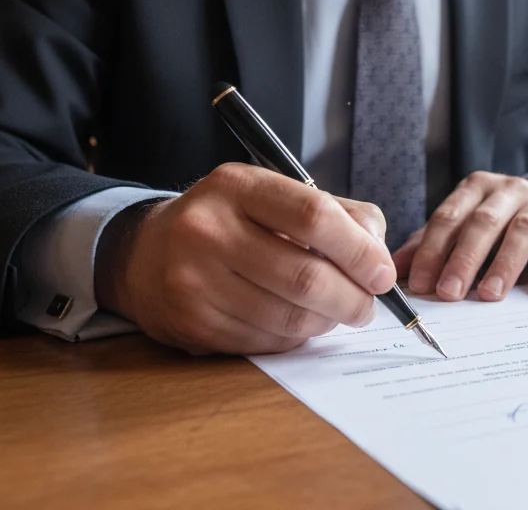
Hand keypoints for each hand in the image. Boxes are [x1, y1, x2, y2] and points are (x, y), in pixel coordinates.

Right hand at [94, 163, 395, 354]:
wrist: (145, 253)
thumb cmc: (230, 221)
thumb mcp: (274, 196)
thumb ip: (338, 214)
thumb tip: (378, 254)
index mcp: (236, 186)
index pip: (313, 216)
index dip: (359, 251)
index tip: (383, 274)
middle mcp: (207, 229)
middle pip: (304, 276)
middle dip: (352, 298)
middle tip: (368, 306)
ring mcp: (194, 280)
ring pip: (288, 317)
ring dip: (327, 322)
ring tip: (336, 312)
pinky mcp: (191, 324)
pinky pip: (265, 342)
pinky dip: (294, 337)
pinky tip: (297, 322)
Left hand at [394, 172, 527, 302]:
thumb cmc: (500, 221)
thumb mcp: (464, 224)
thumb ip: (432, 244)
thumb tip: (395, 270)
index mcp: (475, 188)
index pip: (448, 217)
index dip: (432, 250)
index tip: (421, 283)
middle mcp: (508, 191)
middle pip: (483, 223)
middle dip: (464, 259)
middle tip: (449, 293)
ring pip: (522, 230)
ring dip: (505, 264)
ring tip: (490, 295)